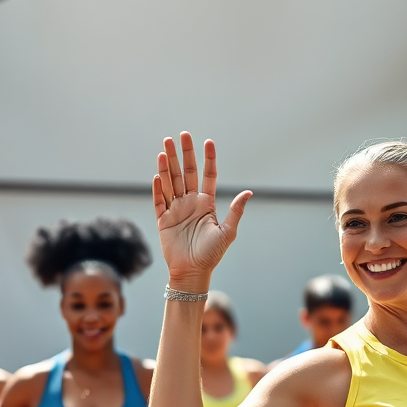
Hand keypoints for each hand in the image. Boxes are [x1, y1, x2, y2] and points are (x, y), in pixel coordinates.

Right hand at [153, 133, 251, 287]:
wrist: (193, 272)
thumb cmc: (211, 255)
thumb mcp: (227, 232)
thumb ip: (236, 211)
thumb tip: (249, 192)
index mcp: (206, 204)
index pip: (207, 176)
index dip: (208, 159)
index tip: (208, 141)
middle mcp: (190, 203)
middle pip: (186, 173)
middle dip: (184, 154)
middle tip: (182, 135)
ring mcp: (175, 210)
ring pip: (170, 181)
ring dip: (167, 164)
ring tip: (165, 145)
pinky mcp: (163, 220)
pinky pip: (159, 200)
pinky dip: (158, 188)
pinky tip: (157, 173)